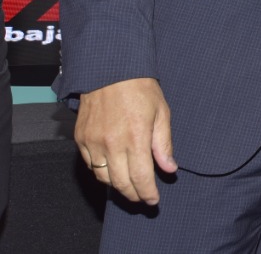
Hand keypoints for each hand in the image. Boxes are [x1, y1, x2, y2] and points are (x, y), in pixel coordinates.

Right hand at [74, 77, 176, 204]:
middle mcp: (111, 144)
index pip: (141, 177)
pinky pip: (90, 165)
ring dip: (117, 186)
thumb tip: (169, 169)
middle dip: (133, 195)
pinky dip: (102, 172)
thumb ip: (164, 144)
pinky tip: (113, 170)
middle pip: (121, 183)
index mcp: (135, 137)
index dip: (147, 193)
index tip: (153, 200)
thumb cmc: (140, 88)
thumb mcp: (161, 113)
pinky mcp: (80, 139)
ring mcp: (93, 142)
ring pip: (103, 177)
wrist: (110, 70)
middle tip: (143, 198)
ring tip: (130, 186)